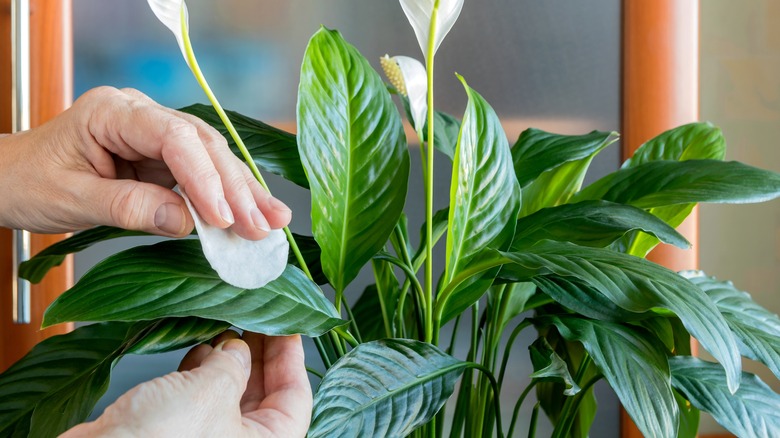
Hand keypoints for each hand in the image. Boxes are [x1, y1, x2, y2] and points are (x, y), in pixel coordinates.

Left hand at [0, 86, 290, 238]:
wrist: (9, 180)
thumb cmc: (27, 182)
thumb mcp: (71, 199)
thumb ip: (128, 207)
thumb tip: (186, 223)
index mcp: (113, 112)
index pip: (173, 137)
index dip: (203, 176)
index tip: (223, 216)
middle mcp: (141, 117)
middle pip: (202, 146)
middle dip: (235, 187)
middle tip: (261, 224)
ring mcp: (155, 137)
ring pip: (211, 160)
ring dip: (243, 193)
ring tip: (272, 221)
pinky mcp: (163, 161)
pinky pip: (202, 178)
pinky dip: (227, 200)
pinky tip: (252, 216)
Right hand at [62, 332, 311, 437]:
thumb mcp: (211, 392)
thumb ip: (235, 364)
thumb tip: (239, 348)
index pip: (296, 398)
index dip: (292, 357)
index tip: (289, 324)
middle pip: (265, 395)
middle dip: (258, 354)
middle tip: (255, 317)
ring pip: (230, 395)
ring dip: (227, 360)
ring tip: (223, 330)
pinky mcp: (176, 434)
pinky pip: (200, 400)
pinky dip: (200, 374)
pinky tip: (197, 351)